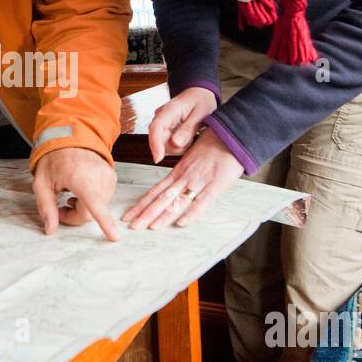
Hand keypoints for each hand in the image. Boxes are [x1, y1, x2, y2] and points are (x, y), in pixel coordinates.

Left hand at [32, 148, 119, 241]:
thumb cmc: (54, 159)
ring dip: (83, 208)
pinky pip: (103, 199)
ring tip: (70, 195)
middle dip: (74, 216)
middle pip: (90, 212)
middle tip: (60, 207)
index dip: (104, 223)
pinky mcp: (112, 177)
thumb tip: (51, 230)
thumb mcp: (41, 183)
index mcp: (79, 177)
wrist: (71, 137)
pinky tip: (81, 191)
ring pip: (98, 208)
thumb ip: (46, 207)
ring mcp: (108, 176)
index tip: (114, 237)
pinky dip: (92, 201)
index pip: (94, 205)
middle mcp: (98, 176)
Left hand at [123, 128, 241, 229]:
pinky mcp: (216, 184)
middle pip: (162, 198)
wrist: (231, 134)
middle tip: (132, 225)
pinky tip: (181, 222)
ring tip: (150, 227)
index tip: (129, 215)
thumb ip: (183, 173)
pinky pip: (202, 201)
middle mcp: (185, 177)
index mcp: (178, 171)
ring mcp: (199, 181)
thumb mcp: (192, 158)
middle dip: (146, 213)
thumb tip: (173, 187)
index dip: (142, 204)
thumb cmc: (213, 145)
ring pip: (178, 200)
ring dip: (163, 215)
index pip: (156, 190)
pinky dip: (192, 212)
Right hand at [148, 87, 217, 162]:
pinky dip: (178, 145)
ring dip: (178, 147)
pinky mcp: (163, 129)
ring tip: (190, 135)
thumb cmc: (201, 100)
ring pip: (163, 145)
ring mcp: (161, 123)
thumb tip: (176, 143)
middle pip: (159, 140)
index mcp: (170, 110)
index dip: (155, 145)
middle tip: (191, 138)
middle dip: (175, 147)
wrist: (200, 93)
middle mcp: (161, 117)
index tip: (158, 158)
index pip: (156, 128)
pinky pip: (167, 144)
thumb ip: (189, 129)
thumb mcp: (201, 113)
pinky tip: (186, 137)